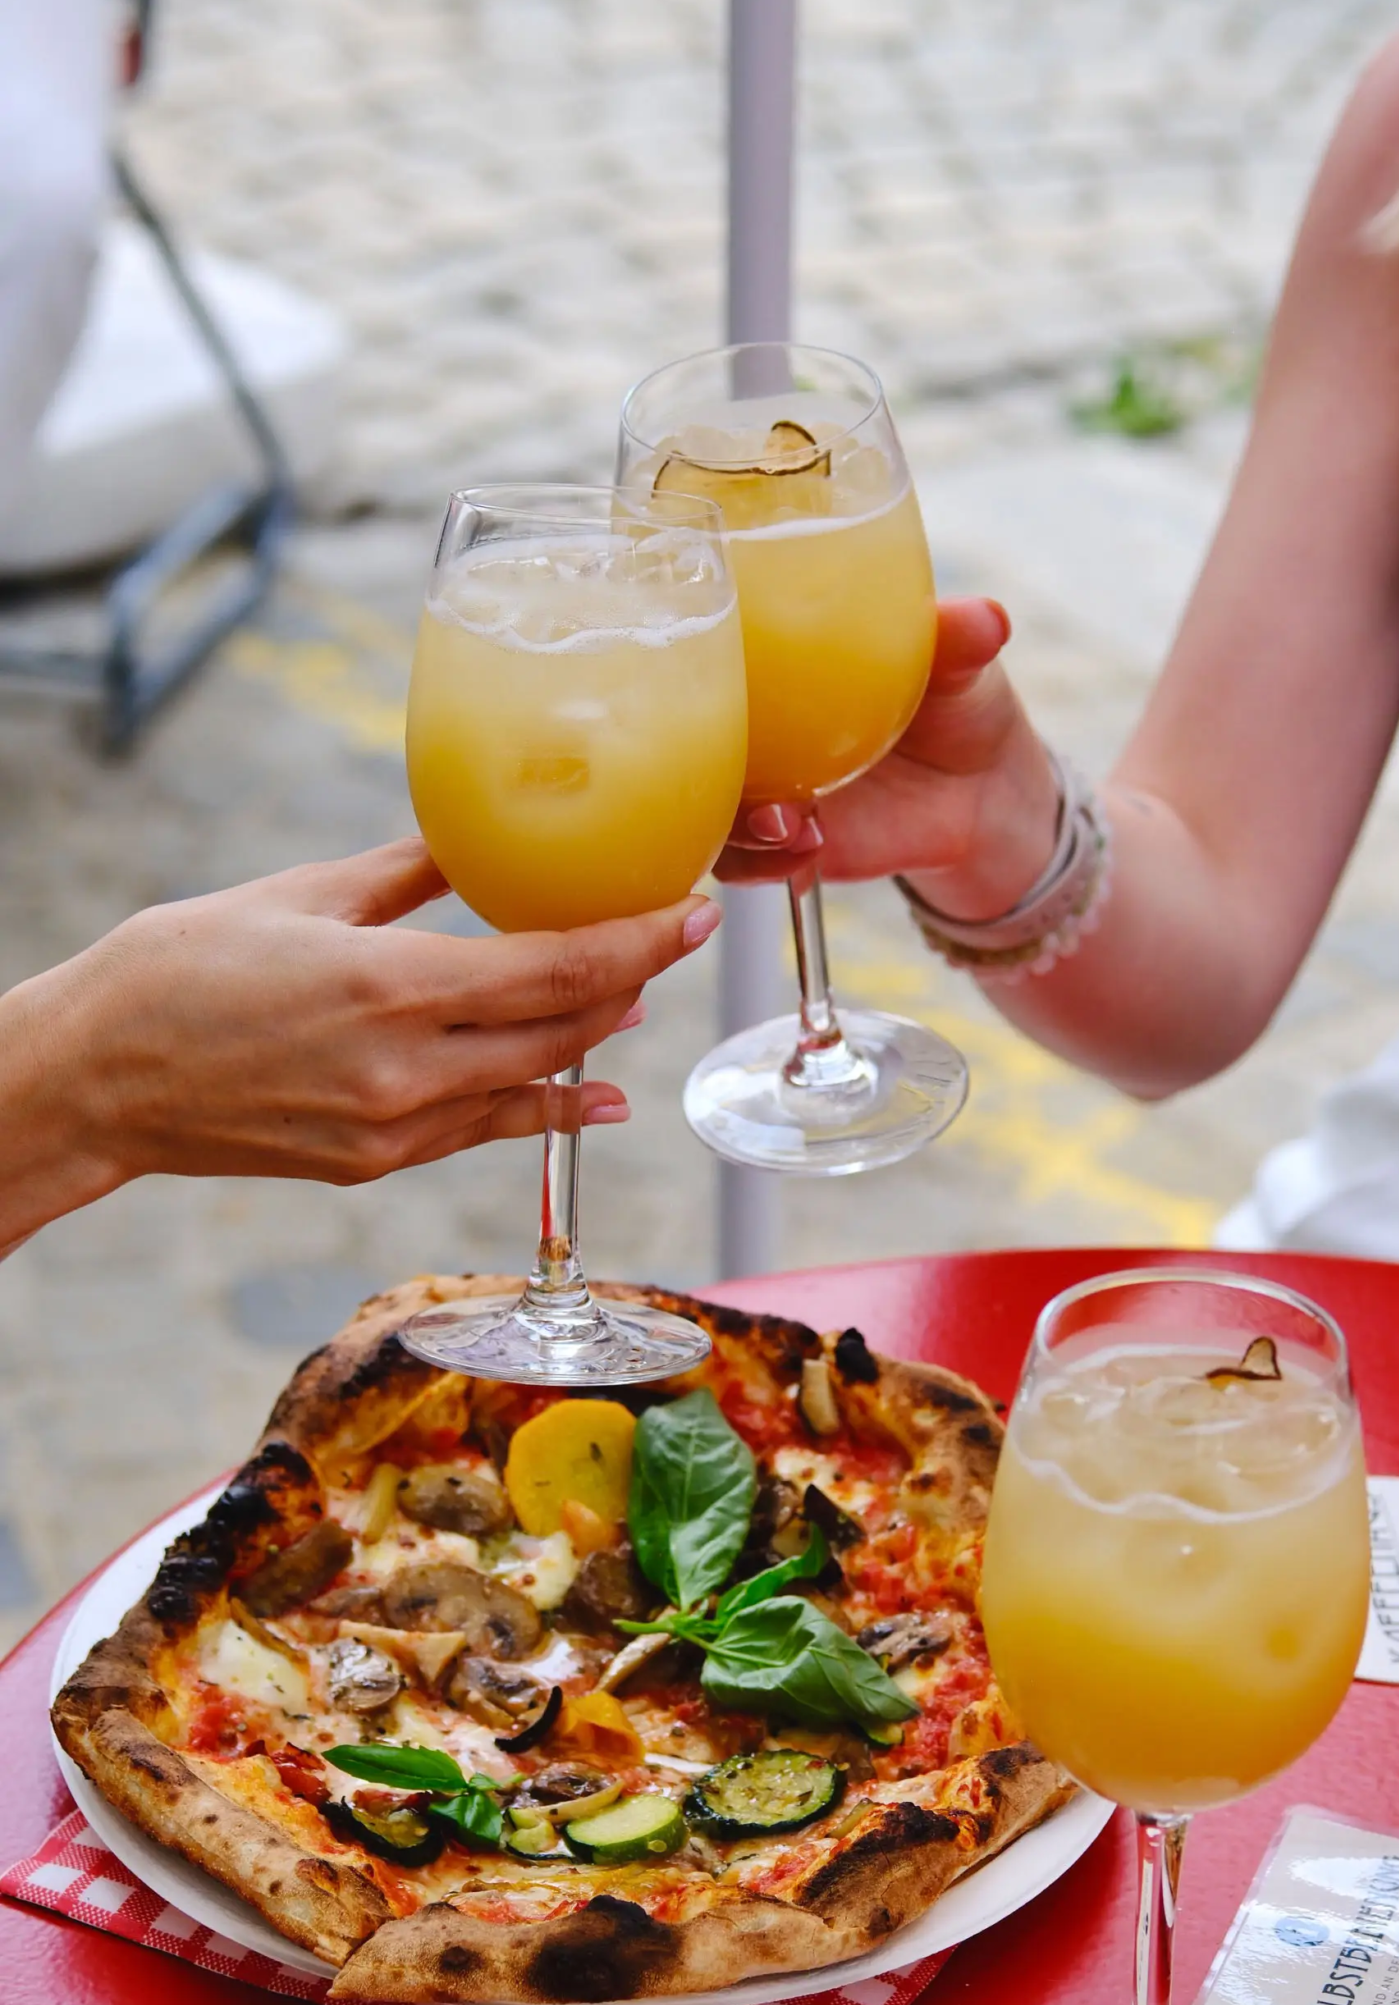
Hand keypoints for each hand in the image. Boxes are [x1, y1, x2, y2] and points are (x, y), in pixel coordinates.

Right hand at [0, 839, 721, 1249]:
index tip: (694, 911)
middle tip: (671, 935)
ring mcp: (393, 1126)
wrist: (97, 1079)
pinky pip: (483, 1127)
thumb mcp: (300, 894)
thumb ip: (409, 874)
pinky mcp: (375, 1162)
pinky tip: (589, 1093)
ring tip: (631, 996)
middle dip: (630, 981)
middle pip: (563, 1026)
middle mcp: (406, 1068)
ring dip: (589, 1038)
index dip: (640, 942)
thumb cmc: (180, 968)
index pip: (558, 969)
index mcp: (391, 986)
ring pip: (530, 1081)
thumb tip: (481, 842)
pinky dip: (541, 1105)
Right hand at [714, 597, 1062, 918]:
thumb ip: (960, 641)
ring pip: (704, 800)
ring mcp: (765, 783)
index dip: (690, 647)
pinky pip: (738, 861)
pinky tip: (807, 852)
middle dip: (696, 746)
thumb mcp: (961, 666)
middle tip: (746, 754)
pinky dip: (761, 863)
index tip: (705, 655)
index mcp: (784, 656)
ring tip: (788, 823)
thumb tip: (987, 619)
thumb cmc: (961, 707)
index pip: (712, 642)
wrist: (982, 797)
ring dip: (732, 817)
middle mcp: (761, 721)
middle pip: (685, 727)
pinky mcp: (779, 839)